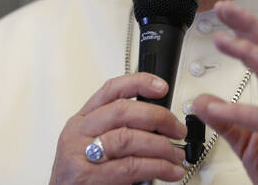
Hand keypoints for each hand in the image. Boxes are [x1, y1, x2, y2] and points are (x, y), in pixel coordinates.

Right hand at [50, 73, 187, 183]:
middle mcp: (79, 133)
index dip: (139, 83)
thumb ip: (119, 128)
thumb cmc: (82, 176)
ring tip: (177, 156)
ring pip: (128, 138)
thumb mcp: (93, 144)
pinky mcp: (87, 177)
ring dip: (161, 146)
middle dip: (158, 117)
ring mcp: (80, 155)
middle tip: (178, 130)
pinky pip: (130, 167)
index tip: (163, 87)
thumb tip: (162, 122)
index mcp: (83, 120)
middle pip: (123, 111)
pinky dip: (157, 167)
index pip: (111, 89)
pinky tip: (171, 171)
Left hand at [191, 0, 257, 184]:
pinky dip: (240, 110)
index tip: (226, 11)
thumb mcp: (247, 142)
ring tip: (224, 41)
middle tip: (224, 10)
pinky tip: (215, 106)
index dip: (248, 28)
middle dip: (250, 27)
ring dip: (251, 54)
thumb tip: (200, 102)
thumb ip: (226, 121)